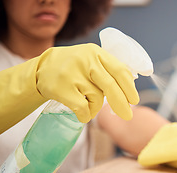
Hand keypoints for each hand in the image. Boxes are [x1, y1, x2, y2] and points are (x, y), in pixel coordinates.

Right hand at [0, 43, 138, 133]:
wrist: (42, 68)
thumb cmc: (76, 67)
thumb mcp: (93, 60)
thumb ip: (110, 69)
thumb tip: (132, 86)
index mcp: (97, 53)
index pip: (120, 70)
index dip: (129, 88)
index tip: (134, 100)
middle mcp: (85, 61)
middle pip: (110, 86)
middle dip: (121, 103)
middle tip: (127, 115)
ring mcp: (72, 74)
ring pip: (97, 99)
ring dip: (96, 107)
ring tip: (87, 102)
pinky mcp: (61, 89)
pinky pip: (83, 108)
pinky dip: (86, 115)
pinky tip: (83, 113)